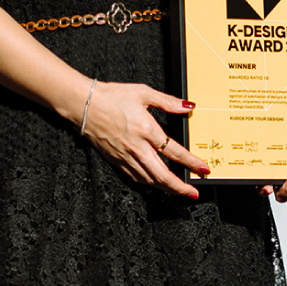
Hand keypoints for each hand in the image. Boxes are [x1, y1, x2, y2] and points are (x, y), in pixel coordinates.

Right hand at [79, 81, 209, 197]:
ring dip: (165, 188)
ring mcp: (125, 156)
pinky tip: (153, 184)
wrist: (84, 104)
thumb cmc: (111, 97)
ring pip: (149, 180)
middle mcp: (137, 148)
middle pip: (163, 175)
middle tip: (193, 193)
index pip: (175, 152)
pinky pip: (135, 178)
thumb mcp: (143, 93)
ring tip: (177, 191)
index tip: (203, 169)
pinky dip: (147, 184)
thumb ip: (167, 102)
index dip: (191, 162)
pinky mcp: (115, 160)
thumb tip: (187, 107)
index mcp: (147, 130)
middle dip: (180, 187)